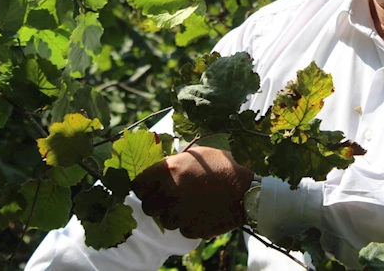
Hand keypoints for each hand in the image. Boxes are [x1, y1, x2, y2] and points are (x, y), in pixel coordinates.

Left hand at [131, 146, 253, 238]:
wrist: (246, 191)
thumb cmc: (223, 167)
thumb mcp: (198, 154)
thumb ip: (174, 161)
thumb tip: (158, 166)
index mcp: (168, 171)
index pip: (137, 185)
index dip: (144, 188)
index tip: (150, 188)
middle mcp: (169, 193)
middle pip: (148, 206)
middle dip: (157, 203)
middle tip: (170, 198)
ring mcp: (179, 214)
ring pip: (164, 220)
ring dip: (173, 214)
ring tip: (191, 204)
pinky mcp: (190, 229)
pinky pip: (181, 229)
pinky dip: (189, 223)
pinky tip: (202, 212)